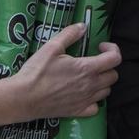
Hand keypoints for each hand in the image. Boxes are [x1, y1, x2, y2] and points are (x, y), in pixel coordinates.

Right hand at [0, 22, 122, 123]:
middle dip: (108, 66)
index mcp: (87, 68)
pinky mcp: (78, 112)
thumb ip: (69, 34)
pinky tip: (84, 95)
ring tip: (89, 77)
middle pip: (113, 76)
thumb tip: (82, 26)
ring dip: (102, 83)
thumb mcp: (52, 47)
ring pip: (106, 92)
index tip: (100, 46)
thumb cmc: (37, 71)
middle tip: (94, 61)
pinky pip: (96, 108)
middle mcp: (91, 85)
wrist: (24, 98)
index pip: (115, 58)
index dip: (112, 49)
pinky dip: (94, 101)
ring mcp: (86, 100)